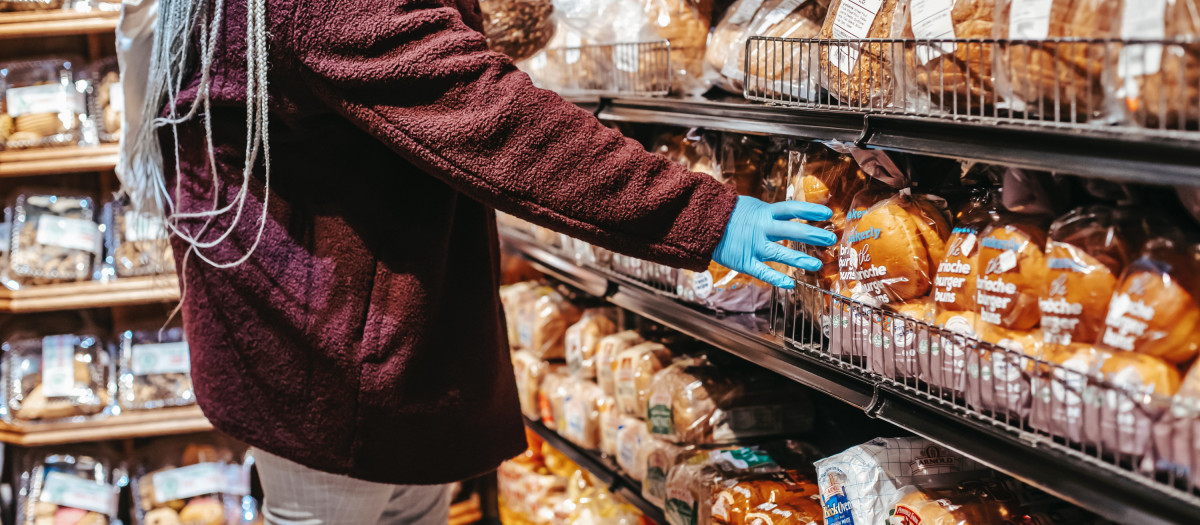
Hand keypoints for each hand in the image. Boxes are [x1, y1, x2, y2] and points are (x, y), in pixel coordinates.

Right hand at [711, 196, 837, 288]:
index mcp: (763, 213)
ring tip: (817, 264)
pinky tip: (791, 284)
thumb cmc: (728, 214)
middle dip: (812, 235)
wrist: (702, 224)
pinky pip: (763, 272)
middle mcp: (761, 229)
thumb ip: (769, 212)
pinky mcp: (744, 261)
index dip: (809, 210)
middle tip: (831, 239)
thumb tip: (789, 211)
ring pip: (780, 252)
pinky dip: (776, 278)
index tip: (827, 213)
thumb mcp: (750, 206)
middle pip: (791, 230)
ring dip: (800, 258)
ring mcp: (753, 246)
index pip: (791, 209)